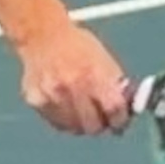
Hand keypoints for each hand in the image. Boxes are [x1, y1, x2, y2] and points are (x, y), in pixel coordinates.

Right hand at [12, 19, 136, 137]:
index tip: (120, 121)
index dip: (120, 119)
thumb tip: (128, 108)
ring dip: (83, 124)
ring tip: (84, 112)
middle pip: (93, 126)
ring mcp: (52, 96)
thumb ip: (116, 85)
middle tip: (102, 119)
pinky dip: (66, 121)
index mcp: (93, 74)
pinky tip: (68, 108)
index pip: (113, 109)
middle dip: (101, 125)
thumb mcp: (104, 59)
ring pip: (75, 128)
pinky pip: (57, 123)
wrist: (43, 34)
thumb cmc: (76, 45)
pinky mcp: (37, 101)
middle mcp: (72, 87)